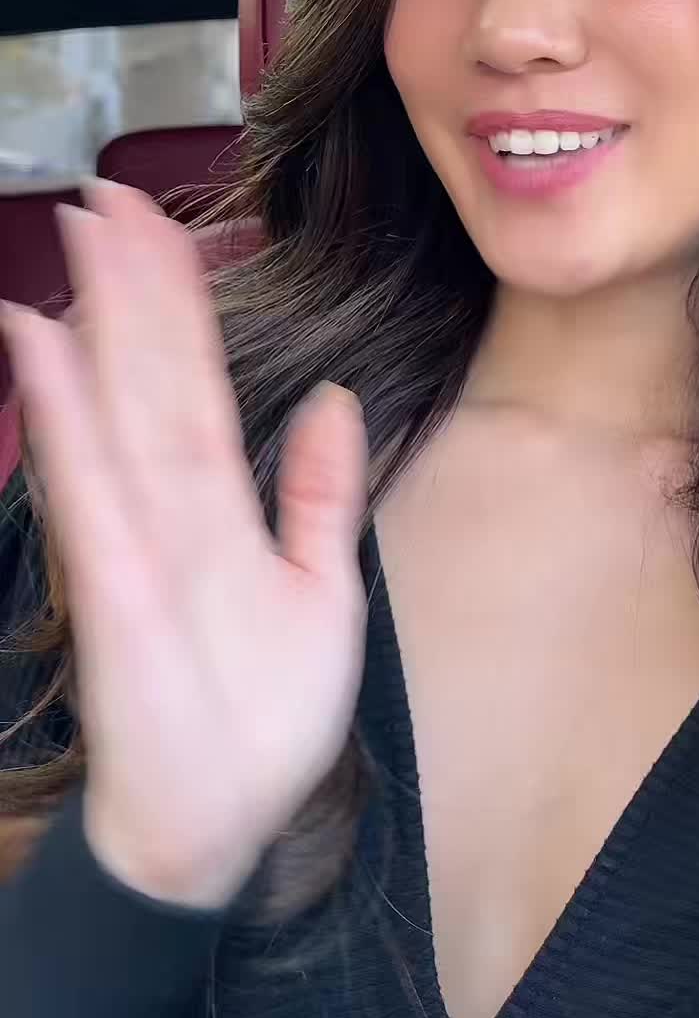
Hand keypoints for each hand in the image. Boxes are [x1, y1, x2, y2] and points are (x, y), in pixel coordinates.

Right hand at [2, 180, 366, 909]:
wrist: (220, 823)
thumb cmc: (264, 715)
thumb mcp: (324, 589)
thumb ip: (323, 494)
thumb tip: (338, 401)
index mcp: (223, 501)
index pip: (200, 378)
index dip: (183, 301)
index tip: (165, 224)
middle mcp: (173, 502)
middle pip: (154, 371)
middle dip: (136, 281)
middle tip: (107, 194)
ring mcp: (138, 534)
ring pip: (121, 402)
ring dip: (101, 317)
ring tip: (83, 233)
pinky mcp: (115, 583)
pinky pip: (90, 485)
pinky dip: (64, 414)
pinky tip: (42, 344)